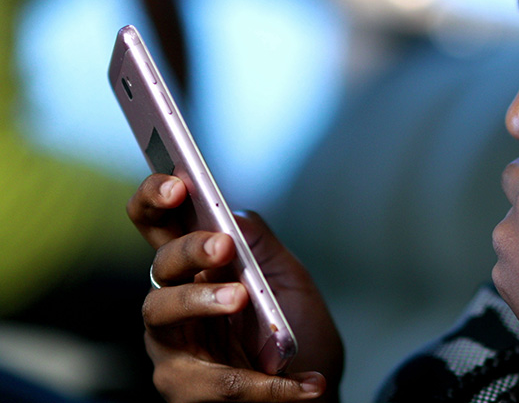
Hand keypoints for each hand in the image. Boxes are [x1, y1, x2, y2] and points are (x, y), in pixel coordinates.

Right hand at [130, 174, 343, 401]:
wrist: (316, 385)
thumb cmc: (294, 329)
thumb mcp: (288, 279)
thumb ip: (258, 244)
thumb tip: (229, 213)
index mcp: (194, 266)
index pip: (157, 223)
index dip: (154, 198)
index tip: (177, 184)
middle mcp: (173, 300)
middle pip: (160, 266)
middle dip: (188, 249)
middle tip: (222, 246)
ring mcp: (172, 345)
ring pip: (163, 314)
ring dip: (203, 301)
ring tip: (241, 298)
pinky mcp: (185, 388)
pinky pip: (219, 383)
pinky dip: (267, 384)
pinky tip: (306, 382)